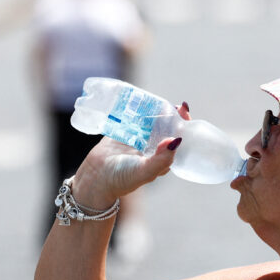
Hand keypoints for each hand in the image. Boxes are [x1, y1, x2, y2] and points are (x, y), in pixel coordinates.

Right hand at [71, 102, 190, 208]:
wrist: (95, 177)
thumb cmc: (122, 179)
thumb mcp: (144, 172)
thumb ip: (161, 160)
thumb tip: (176, 140)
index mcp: (162, 157)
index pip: (178, 138)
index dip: (184, 125)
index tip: (184, 113)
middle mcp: (153, 147)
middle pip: (167, 126)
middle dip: (172, 115)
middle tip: (175, 106)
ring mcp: (139, 137)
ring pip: (152, 120)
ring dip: (156, 110)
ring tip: (158, 101)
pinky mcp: (125, 130)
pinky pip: (135, 117)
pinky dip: (139, 109)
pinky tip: (142, 100)